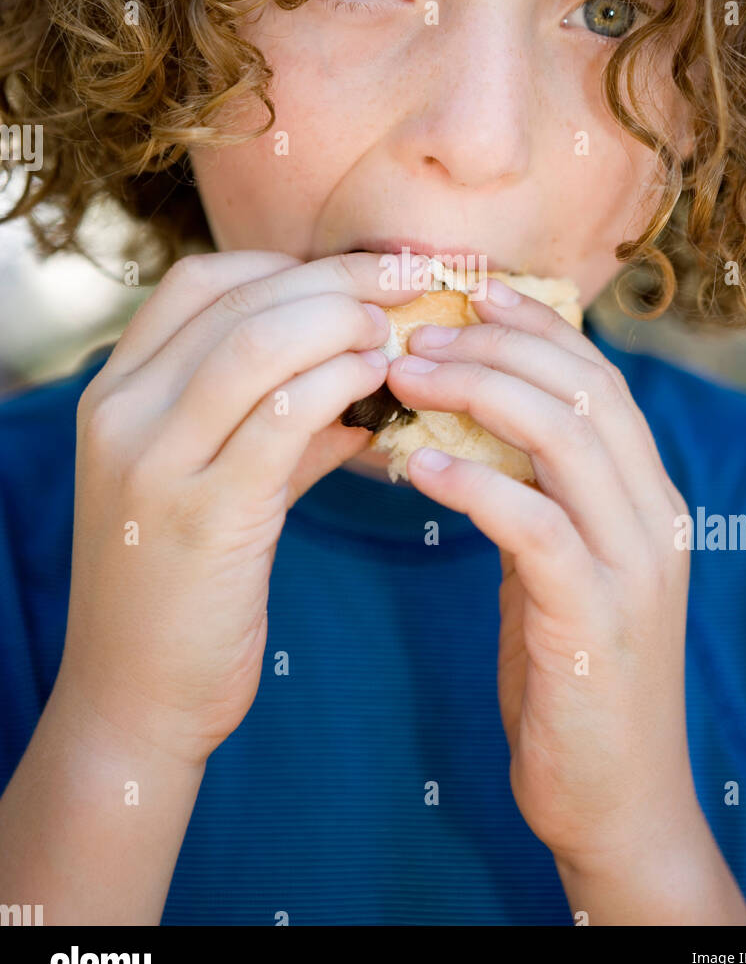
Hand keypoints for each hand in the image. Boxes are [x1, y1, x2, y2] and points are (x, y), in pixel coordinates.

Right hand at [59, 250, 427, 769]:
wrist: (135, 698)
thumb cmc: (182, 584)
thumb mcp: (213, 484)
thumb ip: (277, 427)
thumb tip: (361, 380)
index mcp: (116, 392)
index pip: (202, 281)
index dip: (291, 264)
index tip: (360, 274)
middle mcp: (123, 413)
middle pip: (241, 298)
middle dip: (339, 277)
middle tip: (411, 281)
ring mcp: (154, 462)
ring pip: (260, 341)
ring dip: (343, 321)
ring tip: (395, 332)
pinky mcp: (203, 515)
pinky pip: (283, 418)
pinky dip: (340, 384)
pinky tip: (378, 386)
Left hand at [385, 280, 696, 874]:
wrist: (614, 799)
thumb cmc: (569, 673)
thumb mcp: (557, 567)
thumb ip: (533, 494)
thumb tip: (460, 422)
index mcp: (648, 494)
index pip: (598, 375)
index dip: (533, 324)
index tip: (465, 292)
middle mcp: (654, 515)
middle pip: (583, 387)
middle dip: (495, 345)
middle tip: (413, 331)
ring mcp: (633, 564)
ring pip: (565, 436)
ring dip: (476, 393)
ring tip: (403, 376)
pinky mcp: (596, 617)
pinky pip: (532, 524)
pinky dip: (473, 482)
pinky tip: (415, 466)